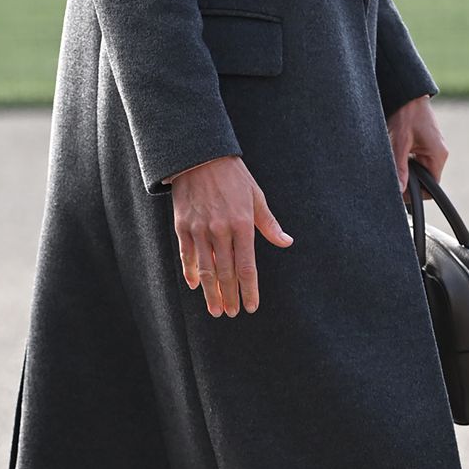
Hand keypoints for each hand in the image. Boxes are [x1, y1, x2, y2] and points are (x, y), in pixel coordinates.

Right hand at [169, 156, 293, 316]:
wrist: (199, 156)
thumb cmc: (233, 176)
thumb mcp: (256, 196)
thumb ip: (269, 224)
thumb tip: (286, 242)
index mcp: (242, 225)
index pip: (247, 267)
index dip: (249, 290)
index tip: (251, 306)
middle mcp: (221, 230)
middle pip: (226, 273)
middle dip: (230, 296)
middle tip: (232, 313)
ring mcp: (199, 229)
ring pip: (206, 269)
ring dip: (211, 292)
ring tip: (216, 310)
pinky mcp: (182, 226)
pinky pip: (187, 256)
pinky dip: (191, 273)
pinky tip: (196, 286)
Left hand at [386, 94, 447, 199]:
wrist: (408, 94)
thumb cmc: (406, 114)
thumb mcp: (399, 143)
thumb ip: (400, 168)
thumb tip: (399, 190)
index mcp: (438, 155)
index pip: (432, 187)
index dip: (416, 193)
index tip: (400, 190)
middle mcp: (439, 153)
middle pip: (426, 180)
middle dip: (410, 181)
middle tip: (394, 176)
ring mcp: (434, 148)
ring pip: (421, 170)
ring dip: (408, 170)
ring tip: (396, 161)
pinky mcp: (427, 143)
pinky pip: (419, 160)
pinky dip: (408, 161)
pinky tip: (399, 154)